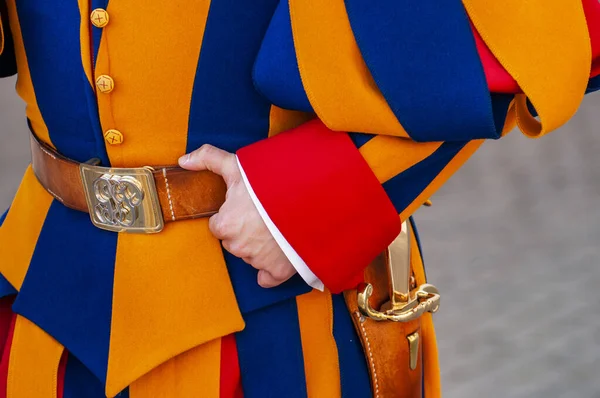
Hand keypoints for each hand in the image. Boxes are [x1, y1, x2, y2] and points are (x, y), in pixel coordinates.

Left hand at [179, 145, 296, 287]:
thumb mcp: (238, 166)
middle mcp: (238, 246)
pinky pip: (267, 278)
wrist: (308, 199)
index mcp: (225, 225)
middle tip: (261, 216)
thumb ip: (208, 159)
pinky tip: (276, 257)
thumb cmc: (270, 184)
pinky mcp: (278, 270)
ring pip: (250, 257)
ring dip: (258, 247)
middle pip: (234, 242)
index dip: (231, 216)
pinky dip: (270, 271)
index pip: (219, 226)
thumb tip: (183, 160)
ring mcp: (258, 260)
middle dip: (244, 232)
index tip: (245, 208)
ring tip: (275, 228)